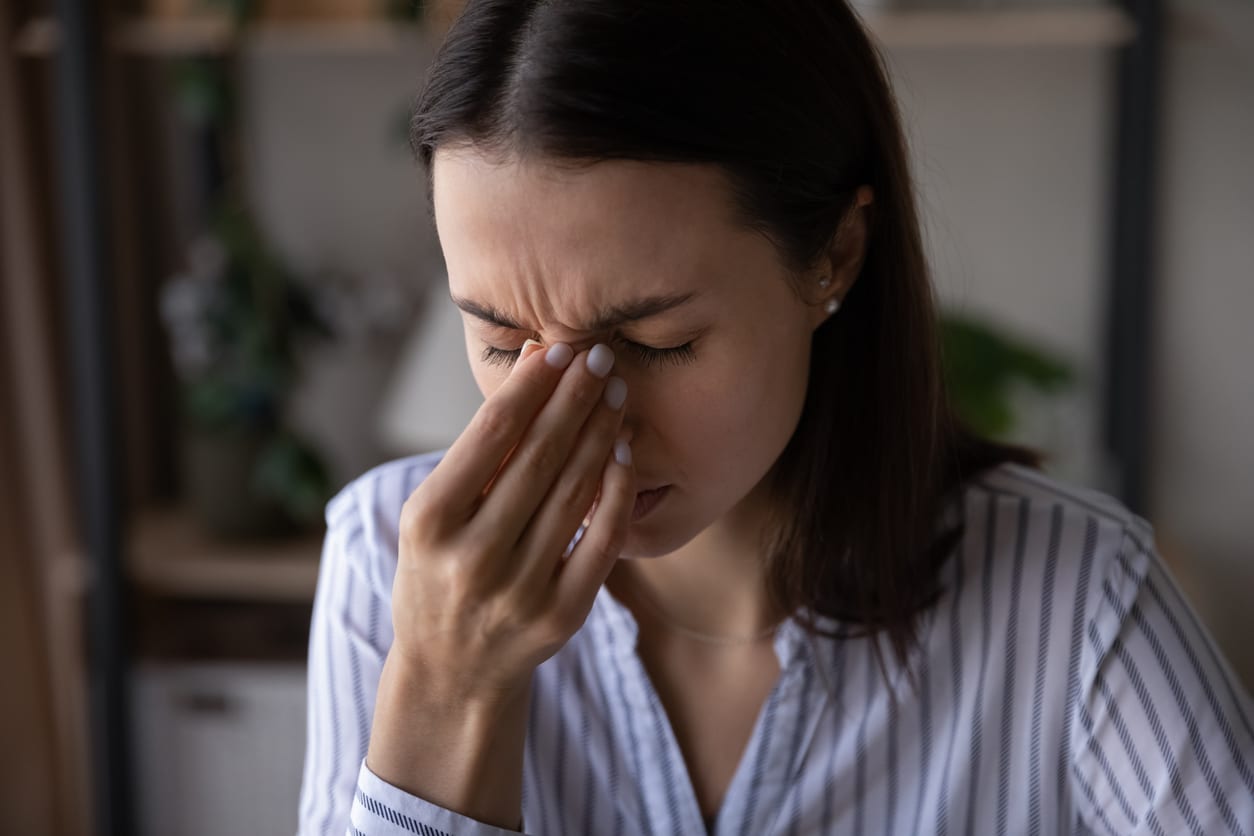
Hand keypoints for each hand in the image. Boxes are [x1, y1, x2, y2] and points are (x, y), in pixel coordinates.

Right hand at [391, 339, 634, 702]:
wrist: (452, 671)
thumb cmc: (439, 572)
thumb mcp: (434, 515)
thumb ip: (481, 450)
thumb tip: (535, 364)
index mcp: (429, 523)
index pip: (489, 436)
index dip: (529, 387)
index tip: (559, 349)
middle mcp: (472, 557)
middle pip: (538, 458)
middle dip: (574, 398)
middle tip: (601, 356)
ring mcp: (520, 590)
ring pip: (574, 492)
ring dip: (600, 433)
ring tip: (615, 393)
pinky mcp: (562, 614)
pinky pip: (601, 540)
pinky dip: (615, 492)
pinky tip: (623, 452)